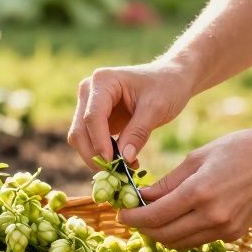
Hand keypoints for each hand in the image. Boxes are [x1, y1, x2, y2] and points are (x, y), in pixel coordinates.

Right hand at [68, 60, 194, 169]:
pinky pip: (90, 142)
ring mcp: (89, 105)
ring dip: (97, 158)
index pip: (92, 117)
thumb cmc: (166, 86)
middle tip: (117, 173)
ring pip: (80, 139)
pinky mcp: (95, 119)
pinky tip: (124, 161)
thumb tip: (124, 159)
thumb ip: (138, 133)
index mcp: (102, 81)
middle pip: (80, 131)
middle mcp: (89, 91)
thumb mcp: (157, 108)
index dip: (99, 142)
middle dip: (94, 155)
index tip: (112, 163)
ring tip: (125, 167)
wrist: (171, 79)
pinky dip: (103, 155)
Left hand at [117, 124, 251, 248]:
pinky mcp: (234, 234)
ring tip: (152, 218)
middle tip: (133, 216)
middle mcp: (212, 216)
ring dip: (162, 234)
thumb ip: (168, 182)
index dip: (133, 217)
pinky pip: (198, 240)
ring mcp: (225, 228)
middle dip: (144, 228)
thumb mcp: (197, 158)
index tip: (121, 213)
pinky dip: (182, 234)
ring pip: (180, 242)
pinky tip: (177, 220)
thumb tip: (141, 196)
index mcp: (200, 192)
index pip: (155, 216)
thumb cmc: (238, 148)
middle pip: (164, 235)